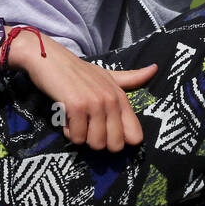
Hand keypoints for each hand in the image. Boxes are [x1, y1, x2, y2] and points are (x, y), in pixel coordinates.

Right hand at [4, 25, 156, 152]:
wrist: (49, 59)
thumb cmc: (78, 71)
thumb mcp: (108, 75)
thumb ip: (131, 78)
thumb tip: (155, 69)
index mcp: (121, 97)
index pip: (135, 136)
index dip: (120, 141)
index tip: (105, 132)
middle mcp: (111, 100)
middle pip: (114, 145)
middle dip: (98, 142)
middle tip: (87, 127)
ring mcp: (95, 103)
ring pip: (95, 143)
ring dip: (82, 137)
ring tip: (76, 120)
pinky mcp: (76, 106)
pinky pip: (76, 137)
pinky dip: (68, 131)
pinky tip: (65, 117)